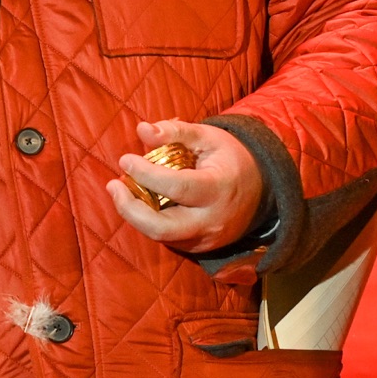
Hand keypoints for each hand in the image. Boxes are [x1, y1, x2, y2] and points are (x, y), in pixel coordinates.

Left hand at [106, 119, 263, 253]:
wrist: (262, 188)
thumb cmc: (230, 158)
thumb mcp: (209, 137)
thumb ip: (176, 132)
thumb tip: (142, 130)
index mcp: (219, 189)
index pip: (177, 188)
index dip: (146, 174)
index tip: (125, 159)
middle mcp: (213, 220)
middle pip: (162, 227)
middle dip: (130, 209)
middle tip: (114, 185)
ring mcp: (206, 239)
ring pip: (161, 237)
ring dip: (134, 215)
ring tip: (122, 190)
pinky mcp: (200, 248)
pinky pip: (168, 239)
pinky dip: (148, 221)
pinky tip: (140, 201)